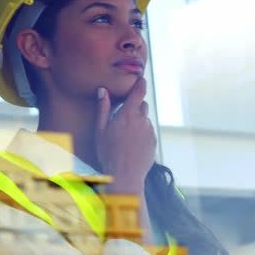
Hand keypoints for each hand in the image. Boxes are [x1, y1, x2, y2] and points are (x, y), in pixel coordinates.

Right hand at [94, 78, 155, 193]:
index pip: (139, 92)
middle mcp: (142, 120)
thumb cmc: (108, 153)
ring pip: (145, 120)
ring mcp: (150, 131)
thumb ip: (103, 108)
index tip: (141, 79)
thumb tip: (102, 90)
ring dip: (138, 122)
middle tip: (123, 118)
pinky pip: (148, 132)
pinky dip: (142, 134)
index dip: (141, 84)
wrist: (125, 175)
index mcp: (128, 115)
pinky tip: (132, 145)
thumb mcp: (100, 130)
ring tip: (126, 137)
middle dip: (135, 107)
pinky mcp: (154, 142)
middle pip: (142, 106)